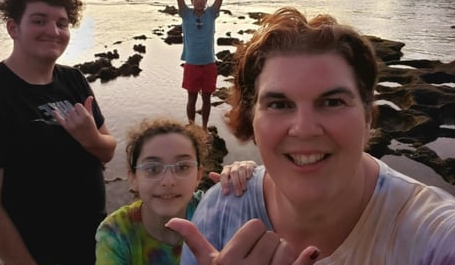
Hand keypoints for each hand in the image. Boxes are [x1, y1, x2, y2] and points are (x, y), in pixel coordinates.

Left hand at [52, 96, 97, 146]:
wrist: (90, 139)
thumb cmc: (91, 127)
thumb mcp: (91, 116)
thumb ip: (89, 106)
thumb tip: (89, 97)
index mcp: (85, 116)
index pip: (78, 105)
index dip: (79, 108)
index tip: (81, 112)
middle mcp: (78, 120)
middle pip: (72, 109)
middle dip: (75, 112)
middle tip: (79, 118)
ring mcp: (72, 124)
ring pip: (67, 114)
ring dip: (70, 115)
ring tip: (76, 121)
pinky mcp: (68, 128)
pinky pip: (60, 120)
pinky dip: (57, 115)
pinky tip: (54, 111)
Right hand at [165, 218, 319, 264]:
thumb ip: (194, 241)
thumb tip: (171, 222)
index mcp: (229, 259)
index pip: (256, 226)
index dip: (255, 235)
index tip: (248, 249)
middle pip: (273, 236)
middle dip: (269, 246)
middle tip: (260, 261)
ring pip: (289, 249)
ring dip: (285, 256)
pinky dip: (308, 258)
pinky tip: (311, 253)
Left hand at [209, 160, 256, 195]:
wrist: (249, 174)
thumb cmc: (236, 179)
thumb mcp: (228, 180)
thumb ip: (220, 179)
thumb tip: (210, 174)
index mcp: (226, 169)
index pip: (223, 175)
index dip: (224, 184)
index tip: (226, 193)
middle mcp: (234, 165)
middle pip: (233, 173)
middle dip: (235, 184)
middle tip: (237, 194)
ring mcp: (242, 163)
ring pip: (241, 169)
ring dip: (242, 180)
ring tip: (244, 189)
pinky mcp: (250, 163)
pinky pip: (249, 167)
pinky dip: (248, 172)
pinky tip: (249, 178)